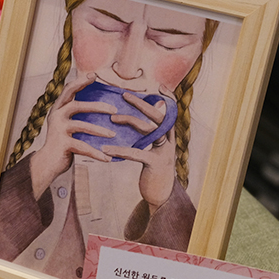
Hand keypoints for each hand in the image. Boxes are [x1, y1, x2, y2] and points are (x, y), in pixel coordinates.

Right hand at [29, 74, 114, 198]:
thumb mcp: (66, 124)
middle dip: (96, 106)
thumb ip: (75, 114)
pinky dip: (96, 153)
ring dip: (99, 130)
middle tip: (114, 109)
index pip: (68, 90)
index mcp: (58, 109)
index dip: (80, 82)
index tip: (94, 75)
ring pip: (82, 126)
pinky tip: (107, 158)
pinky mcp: (62, 144)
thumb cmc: (62, 142)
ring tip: (113, 135)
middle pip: (77, 105)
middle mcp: (56, 116)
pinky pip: (83, 147)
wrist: (47, 163)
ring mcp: (58, 130)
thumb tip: (100, 104)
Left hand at [102, 92, 176, 212]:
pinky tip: (107, 149)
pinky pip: (137, 153)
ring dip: (129, 121)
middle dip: (141, 103)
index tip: (157, 84)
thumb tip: (131, 119)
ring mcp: (164, 151)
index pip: (171, 110)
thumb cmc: (151, 170)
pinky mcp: (156, 164)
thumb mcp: (151, 150)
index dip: (166, 96)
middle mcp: (169, 140)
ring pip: (148, 129)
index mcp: (169, 134)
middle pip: (158, 115)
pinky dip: (121, 150)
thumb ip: (146, 135)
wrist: (160, 194)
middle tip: (124, 94)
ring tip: (112, 119)